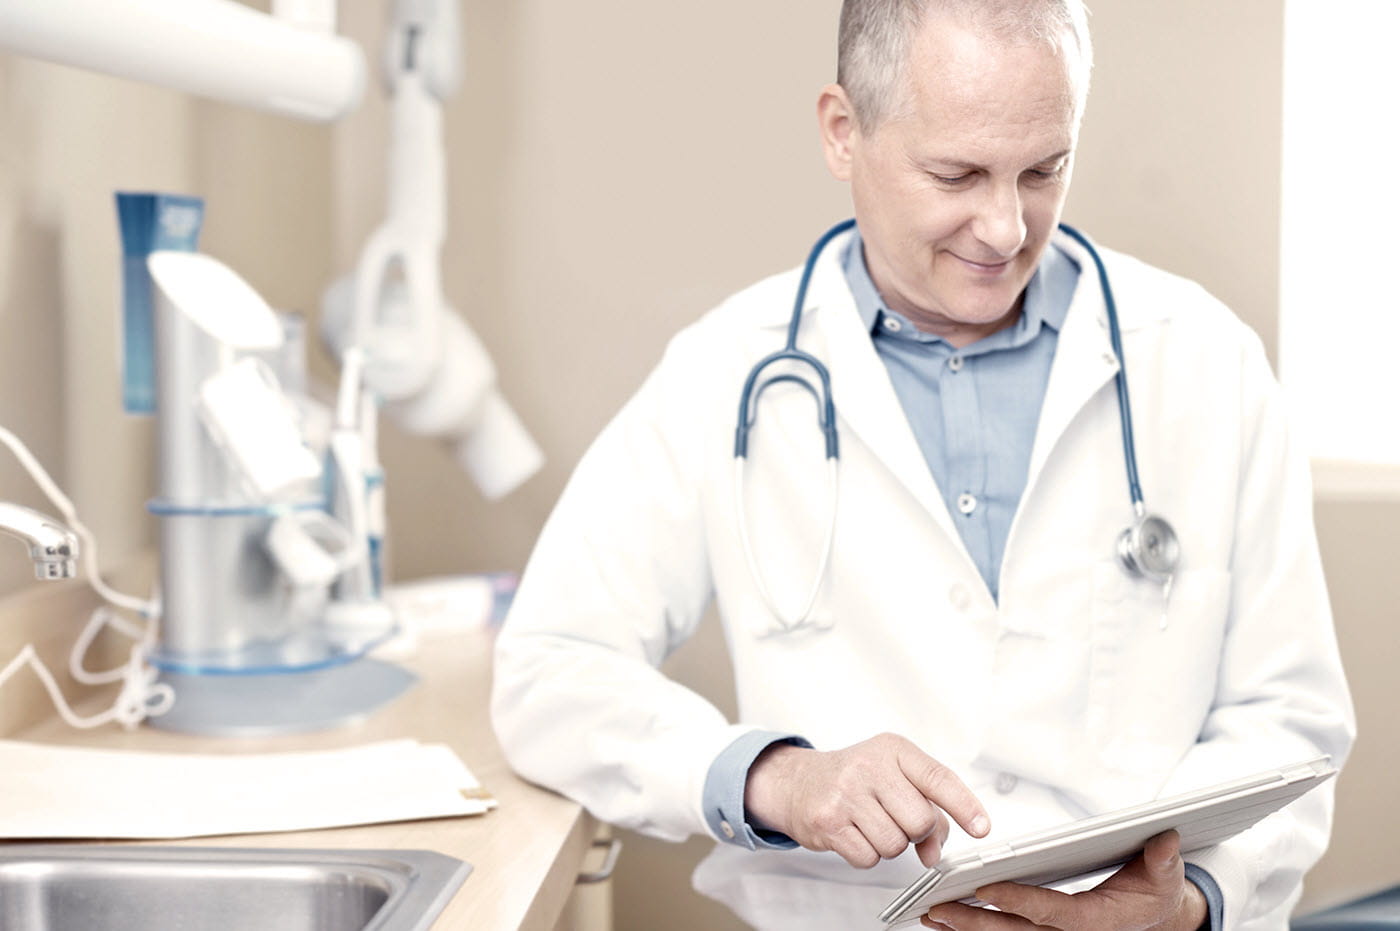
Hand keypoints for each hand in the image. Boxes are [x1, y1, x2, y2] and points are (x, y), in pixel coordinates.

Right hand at [743, 733, 989, 868]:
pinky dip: (867, 854)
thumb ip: (925, 809)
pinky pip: (869, 858)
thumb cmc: (854, 779)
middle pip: (920, 821)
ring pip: (895, 844)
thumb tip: (935, 853)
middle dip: (916, 832)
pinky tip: (854, 833)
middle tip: (897, 821)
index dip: (964, 806)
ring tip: (870, 823)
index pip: (938, 778)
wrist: (798, 782)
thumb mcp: (893, 778)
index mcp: (893, 749)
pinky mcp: (828, 821)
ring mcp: (846, 793)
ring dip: (889, 844)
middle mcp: (869, 766)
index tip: (981, 827)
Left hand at [922, 830, 1207, 930]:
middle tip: (936, 907)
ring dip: (964, 927)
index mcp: (1093, 920)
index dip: (1017, 901)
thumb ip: (1163, 861)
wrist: (1157, 918)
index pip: (1049, 911)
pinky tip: (944, 920)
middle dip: (974, 920)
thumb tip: (1164, 839)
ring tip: (928, 914)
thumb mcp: (1165, 877)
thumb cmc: (1154, 895)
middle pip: (1014, 929)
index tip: (986, 889)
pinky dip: (973, 927)